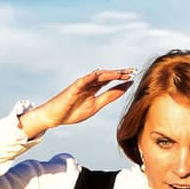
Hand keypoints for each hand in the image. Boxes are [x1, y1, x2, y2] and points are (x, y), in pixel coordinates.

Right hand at [18, 69, 135, 139]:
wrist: (55, 117)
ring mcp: (82, 84)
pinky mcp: (73, 88)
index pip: (111, 81)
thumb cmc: (72, 112)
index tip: (134, 77)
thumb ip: (108, 97)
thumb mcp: (95, 106)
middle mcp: (89, 83)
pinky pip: (84, 81)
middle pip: (107, 76)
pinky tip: (102, 74)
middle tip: (133, 71)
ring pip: (98, 76)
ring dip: (110, 73)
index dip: (122, 79)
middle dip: (119, 73)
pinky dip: (92, 77)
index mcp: (95, 89)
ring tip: (121, 73)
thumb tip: (124, 89)